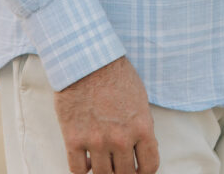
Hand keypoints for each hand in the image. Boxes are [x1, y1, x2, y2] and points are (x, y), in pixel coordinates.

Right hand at [53, 56, 159, 173]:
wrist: (88, 60)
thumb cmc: (116, 75)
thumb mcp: (140, 98)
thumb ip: (142, 125)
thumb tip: (143, 147)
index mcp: (141, 127)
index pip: (150, 166)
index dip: (145, 172)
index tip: (139, 170)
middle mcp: (120, 138)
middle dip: (124, 172)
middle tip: (120, 166)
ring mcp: (96, 141)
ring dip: (104, 171)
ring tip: (104, 163)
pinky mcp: (74, 139)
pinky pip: (78, 170)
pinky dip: (83, 170)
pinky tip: (87, 161)